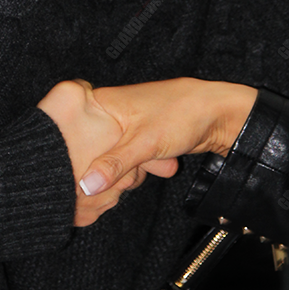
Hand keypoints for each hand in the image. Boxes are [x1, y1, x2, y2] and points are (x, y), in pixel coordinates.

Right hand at [79, 78, 257, 199]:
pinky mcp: (141, 135)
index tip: (79, 175)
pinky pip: (130, 157)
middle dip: (110, 167)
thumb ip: (114, 164)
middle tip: (132, 169)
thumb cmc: (182, 113)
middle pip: (92, 149)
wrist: (217, 112)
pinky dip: (142, 166)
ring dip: (132, 168)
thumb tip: (85, 186)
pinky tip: (161, 166)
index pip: (70, 130)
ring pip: (113, 156)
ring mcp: (126, 124)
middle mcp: (111, 111)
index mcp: (103, 103)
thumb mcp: (144, 142)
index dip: (74, 156)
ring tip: (154, 163)